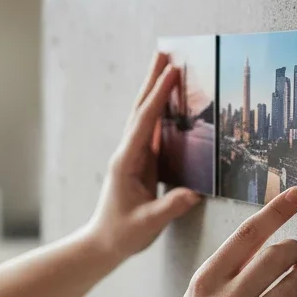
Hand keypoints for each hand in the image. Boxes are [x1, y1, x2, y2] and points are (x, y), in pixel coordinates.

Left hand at [85, 51, 203, 262]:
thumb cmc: (122, 234)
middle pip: (140, 110)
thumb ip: (169, 208)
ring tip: (167, 66)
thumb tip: (193, 193)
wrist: (104, 243)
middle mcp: (127, 154)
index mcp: (126, 163)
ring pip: (144, 117)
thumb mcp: (147, 224)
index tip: (171, 73)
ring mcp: (132, 156)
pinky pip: (151, 130)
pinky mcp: (139, 163)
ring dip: (155, 91)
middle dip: (152, 81)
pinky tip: (169, 100)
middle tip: (165, 53)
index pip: (144, 124)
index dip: (158, 98)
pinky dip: (160, 111)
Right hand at [145, 185, 296, 296]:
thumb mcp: (199, 293)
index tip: (296, 194)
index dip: (276, 210)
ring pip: (293, 288)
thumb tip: (266, 241)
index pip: (248, 234)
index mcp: (206, 279)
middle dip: (295, 250)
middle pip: (277, 257)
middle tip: (296, 252)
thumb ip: (229, 269)